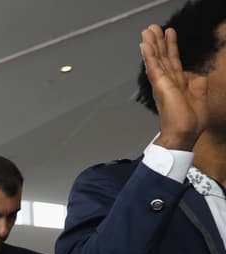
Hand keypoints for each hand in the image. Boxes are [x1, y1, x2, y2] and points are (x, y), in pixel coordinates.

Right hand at [141, 25, 207, 150]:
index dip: (171, 47)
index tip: (168, 35)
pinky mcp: (160, 85)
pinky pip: (153, 66)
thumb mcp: (200, 95)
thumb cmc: (190, 121)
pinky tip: (144, 44)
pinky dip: (148, 54)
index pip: (173, 61)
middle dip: (158, 42)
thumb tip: (197, 73)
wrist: (184, 133)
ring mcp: (162, 83)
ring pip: (156, 59)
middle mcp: (167, 82)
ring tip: (147, 31)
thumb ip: (198, 82)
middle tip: (152, 28)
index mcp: (176, 84)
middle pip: (162, 57)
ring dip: (151, 44)